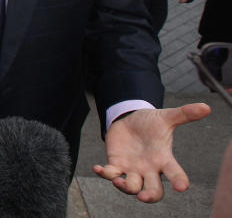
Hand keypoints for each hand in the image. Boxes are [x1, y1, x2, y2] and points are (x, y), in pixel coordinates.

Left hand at [94, 104, 210, 202]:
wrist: (129, 120)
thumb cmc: (151, 123)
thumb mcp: (166, 117)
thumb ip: (184, 114)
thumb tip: (206, 106)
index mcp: (164, 160)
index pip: (175, 174)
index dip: (179, 181)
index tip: (182, 186)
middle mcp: (149, 169)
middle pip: (153, 190)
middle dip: (150, 196)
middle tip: (144, 196)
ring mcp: (132, 169)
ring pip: (131, 187)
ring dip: (125, 187)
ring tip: (118, 181)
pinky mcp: (116, 164)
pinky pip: (110, 173)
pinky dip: (104, 173)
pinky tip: (97, 168)